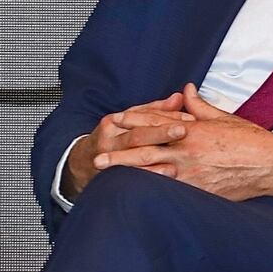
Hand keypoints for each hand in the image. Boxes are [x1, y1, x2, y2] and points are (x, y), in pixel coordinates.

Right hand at [62, 92, 194, 199]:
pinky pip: (131, 174)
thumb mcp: (130, 119)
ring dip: (156, 156)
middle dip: (161, 132)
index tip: (190, 118)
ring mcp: (108, 157)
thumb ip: (156, 109)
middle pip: (138, 134)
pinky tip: (166, 173)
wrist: (82, 163)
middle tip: (183, 130)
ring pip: (132, 154)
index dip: (169, 117)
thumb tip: (179, 97)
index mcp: (116, 121)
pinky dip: (150, 173)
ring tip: (176, 159)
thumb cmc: (114, 137)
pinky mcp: (109, 174)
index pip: (145, 116)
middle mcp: (110, 138)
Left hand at [95, 83, 272, 200]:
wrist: (271, 164)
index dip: (136, 119)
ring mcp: (192, 172)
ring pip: (151, 170)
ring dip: (127, 170)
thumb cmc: (252, 140)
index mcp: (195, 129)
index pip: (160, 121)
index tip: (118, 118)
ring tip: (106, 173)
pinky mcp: (198, 190)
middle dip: (121, 150)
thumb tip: (186, 90)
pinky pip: (167, 189)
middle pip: (147, 148)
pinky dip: (148, 188)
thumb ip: (200, 106)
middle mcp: (189, 150)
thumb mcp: (225, 117)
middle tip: (98, 154)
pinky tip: (133, 191)